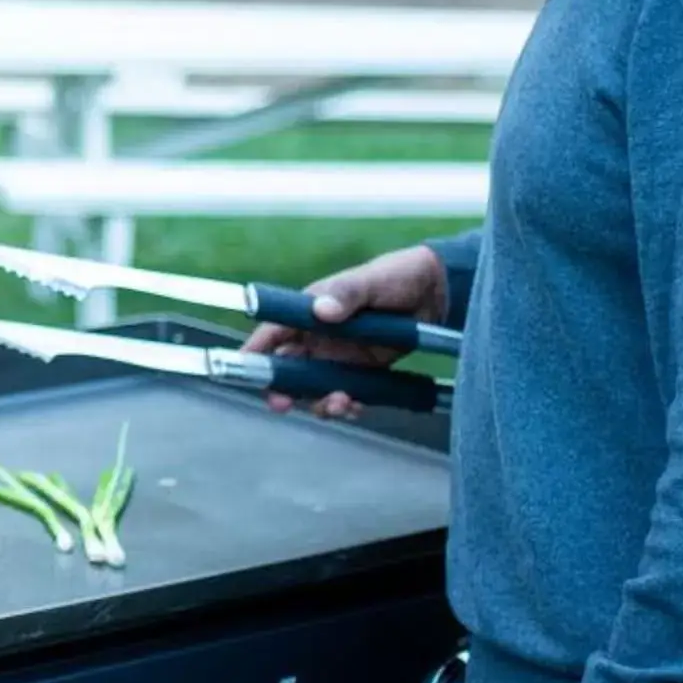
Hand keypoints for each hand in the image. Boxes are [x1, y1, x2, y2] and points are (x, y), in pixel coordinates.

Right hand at [240, 243, 447, 417]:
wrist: (437, 291)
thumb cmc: (397, 275)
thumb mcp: (370, 281)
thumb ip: (346, 294)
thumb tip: (322, 310)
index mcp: (310, 310)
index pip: (273, 332)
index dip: (255, 351)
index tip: (245, 370)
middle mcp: (319, 336)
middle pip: (287, 368)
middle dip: (282, 389)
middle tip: (283, 404)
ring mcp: (340, 356)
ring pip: (315, 387)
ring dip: (320, 401)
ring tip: (341, 403)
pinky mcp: (363, 371)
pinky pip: (345, 394)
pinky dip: (347, 405)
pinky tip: (357, 406)